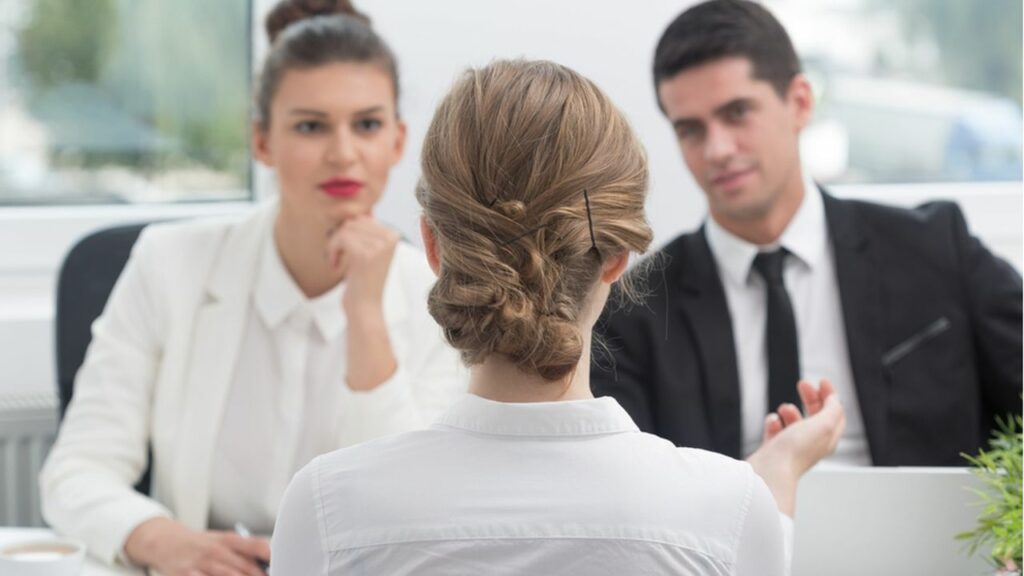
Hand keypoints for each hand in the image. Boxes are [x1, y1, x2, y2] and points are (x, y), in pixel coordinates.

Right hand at [124, 517, 268, 575]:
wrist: (165, 542)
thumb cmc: (201, 544)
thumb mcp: (222, 541)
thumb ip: (244, 550)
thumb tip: (269, 562)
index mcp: (229, 539)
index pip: (257, 546)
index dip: (272, 557)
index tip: (283, 565)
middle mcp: (217, 550)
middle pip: (246, 568)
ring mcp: (201, 564)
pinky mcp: (187, 575)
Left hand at [326, 214, 399, 315]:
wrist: (365, 308)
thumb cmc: (363, 282)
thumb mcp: (367, 252)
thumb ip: (365, 231)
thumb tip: (357, 210)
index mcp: (394, 235)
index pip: (363, 218)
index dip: (348, 233)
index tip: (344, 252)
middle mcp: (391, 237)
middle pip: (353, 221)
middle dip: (339, 238)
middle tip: (336, 257)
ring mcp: (380, 245)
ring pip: (345, 228)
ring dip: (334, 244)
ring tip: (335, 261)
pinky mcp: (366, 254)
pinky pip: (341, 238)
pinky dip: (332, 251)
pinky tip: (334, 265)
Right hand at [746, 379, 845, 515]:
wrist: (770, 471)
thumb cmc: (795, 451)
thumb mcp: (824, 424)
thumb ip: (832, 409)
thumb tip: (834, 399)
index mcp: (827, 439)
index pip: (835, 414)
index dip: (830, 395)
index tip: (822, 381)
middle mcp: (811, 444)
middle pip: (816, 415)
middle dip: (810, 397)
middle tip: (802, 384)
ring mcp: (792, 447)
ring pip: (794, 422)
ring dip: (789, 410)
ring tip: (783, 409)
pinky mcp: (774, 450)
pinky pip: (775, 430)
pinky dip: (774, 422)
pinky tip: (772, 421)